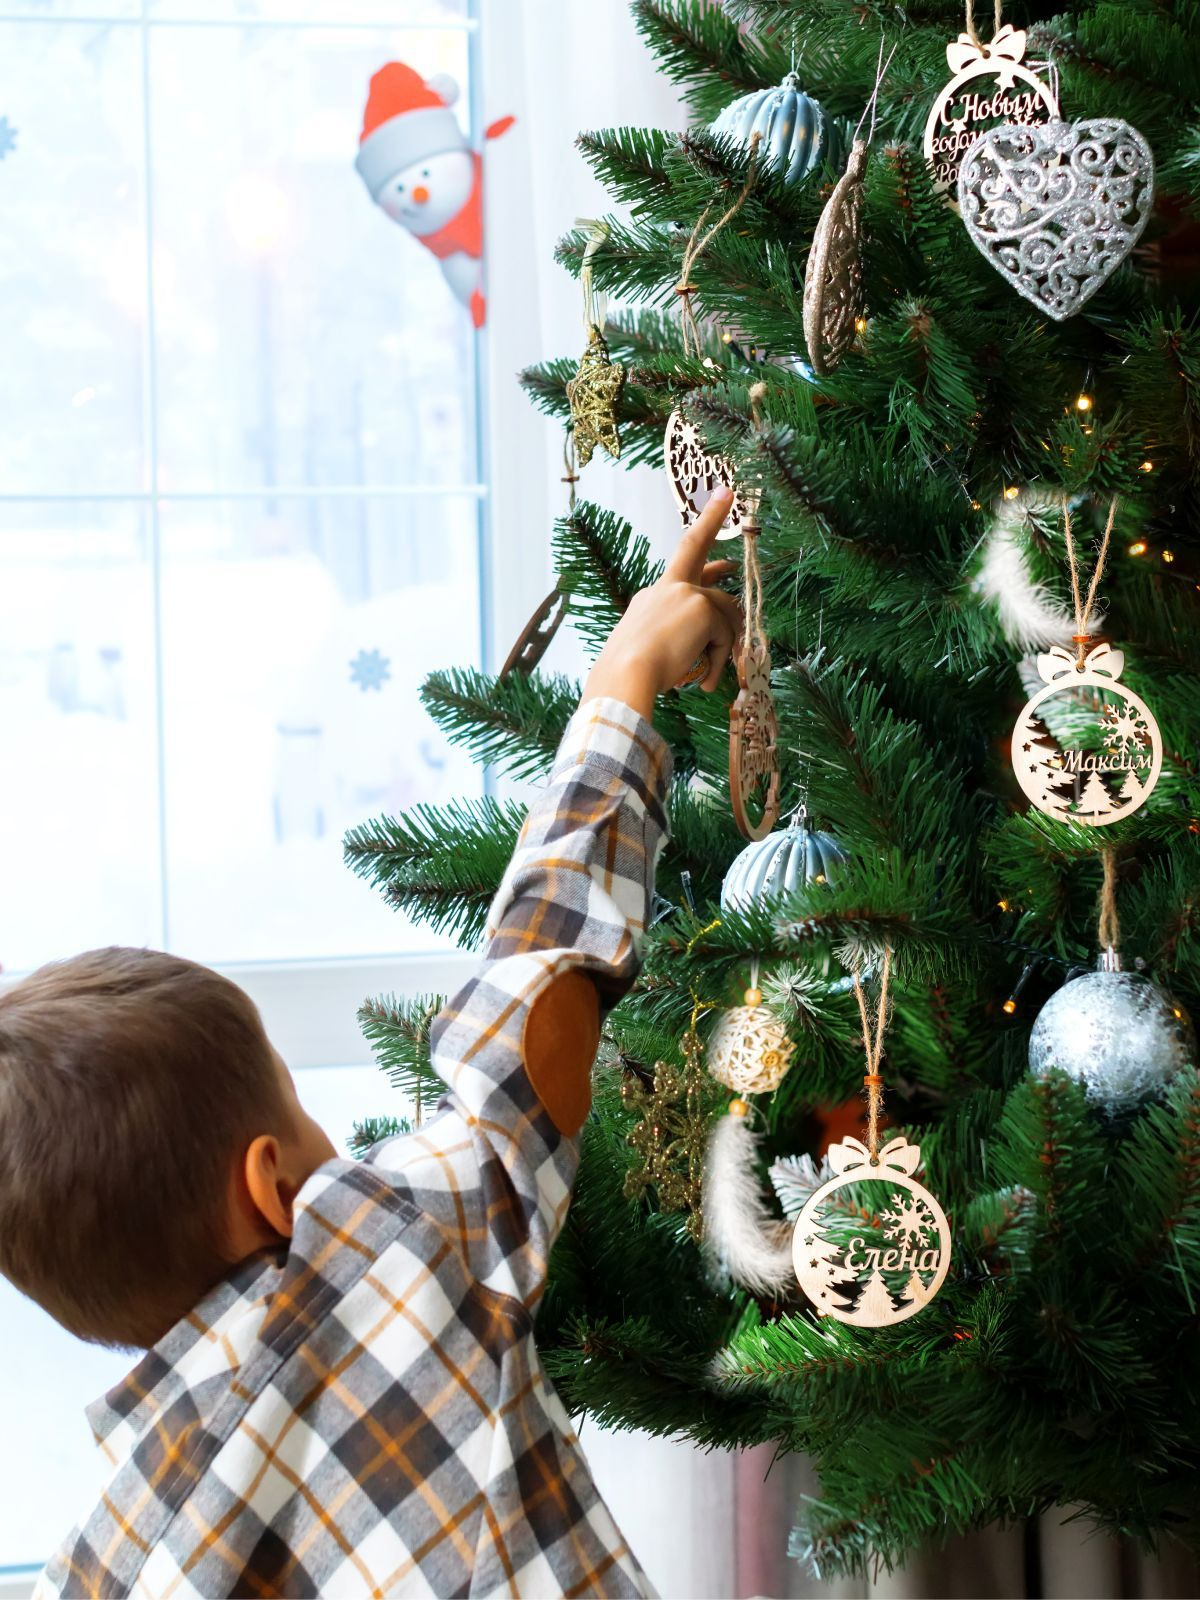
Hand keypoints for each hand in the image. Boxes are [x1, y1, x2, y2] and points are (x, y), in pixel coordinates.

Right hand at [580, 487, 743, 719]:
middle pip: (703, 562)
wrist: (625, 675)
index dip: (703, 527)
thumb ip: (679, 639)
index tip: (720, 500)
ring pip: (725, 613)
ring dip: (725, 645)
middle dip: (714, 531)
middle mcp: (667, 587)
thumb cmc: (631, 674)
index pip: (681, 559)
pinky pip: (726, 635)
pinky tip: (707, 680)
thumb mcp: (654, 650)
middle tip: (732, 524)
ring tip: (709, 676)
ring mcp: (685, 593)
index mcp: (653, 597)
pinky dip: (721, 659)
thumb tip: (707, 645)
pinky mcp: (702, 608)